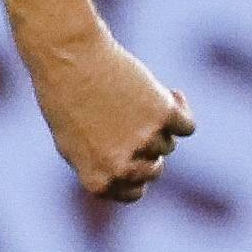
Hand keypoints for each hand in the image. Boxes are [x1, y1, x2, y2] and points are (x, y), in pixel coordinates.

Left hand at [26, 25, 192, 201]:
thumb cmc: (64, 97)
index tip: (131, 155)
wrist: (68, 57)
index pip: (133, 194)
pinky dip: (181, 110)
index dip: (134, 174)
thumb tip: (135, 179)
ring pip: (168, 144)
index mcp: (98, 179)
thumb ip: (101, 166)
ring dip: (157, 125)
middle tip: (126, 121)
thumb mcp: (71, 143)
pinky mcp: (164, 114)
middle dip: (146, 149)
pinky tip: (170, 94)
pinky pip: (187, 126)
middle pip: (154, 169)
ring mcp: (146, 142)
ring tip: (133, 100)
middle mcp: (123, 167)